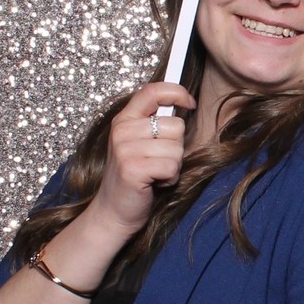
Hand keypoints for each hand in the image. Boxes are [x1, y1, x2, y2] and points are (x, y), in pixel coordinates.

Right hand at [83, 81, 193, 240]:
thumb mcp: (140, 143)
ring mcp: (125, 149)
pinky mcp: (132, 169)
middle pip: (176, 125)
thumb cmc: (135, 177)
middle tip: (157, 161)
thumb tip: (185, 102)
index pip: (153, 90)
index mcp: (124, 119)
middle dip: (176, 147)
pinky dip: (170, 178)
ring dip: (173, 165)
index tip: (190, 103)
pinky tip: (155, 183)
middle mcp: (122, 130)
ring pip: (176, 148)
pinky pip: (171, 166)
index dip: (177, 92)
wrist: (113, 212)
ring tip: (154, 173)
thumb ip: (155, 123)